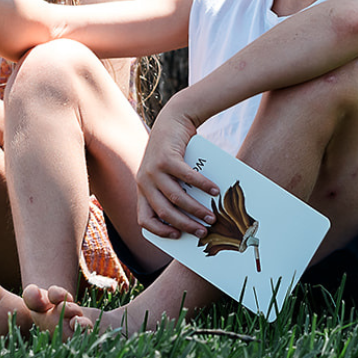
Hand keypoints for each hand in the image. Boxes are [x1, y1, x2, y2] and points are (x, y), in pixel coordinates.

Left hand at [135, 99, 219, 238]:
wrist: (172, 120)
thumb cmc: (174, 153)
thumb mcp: (167, 175)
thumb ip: (174, 193)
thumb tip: (195, 219)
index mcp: (142, 189)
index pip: (144, 219)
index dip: (159, 231)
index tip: (178, 236)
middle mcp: (144, 181)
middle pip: (164, 212)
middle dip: (185, 225)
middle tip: (203, 233)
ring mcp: (153, 169)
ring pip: (176, 197)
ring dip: (196, 209)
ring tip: (212, 216)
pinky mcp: (166, 158)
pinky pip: (187, 177)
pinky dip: (203, 186)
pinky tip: (215, 191)